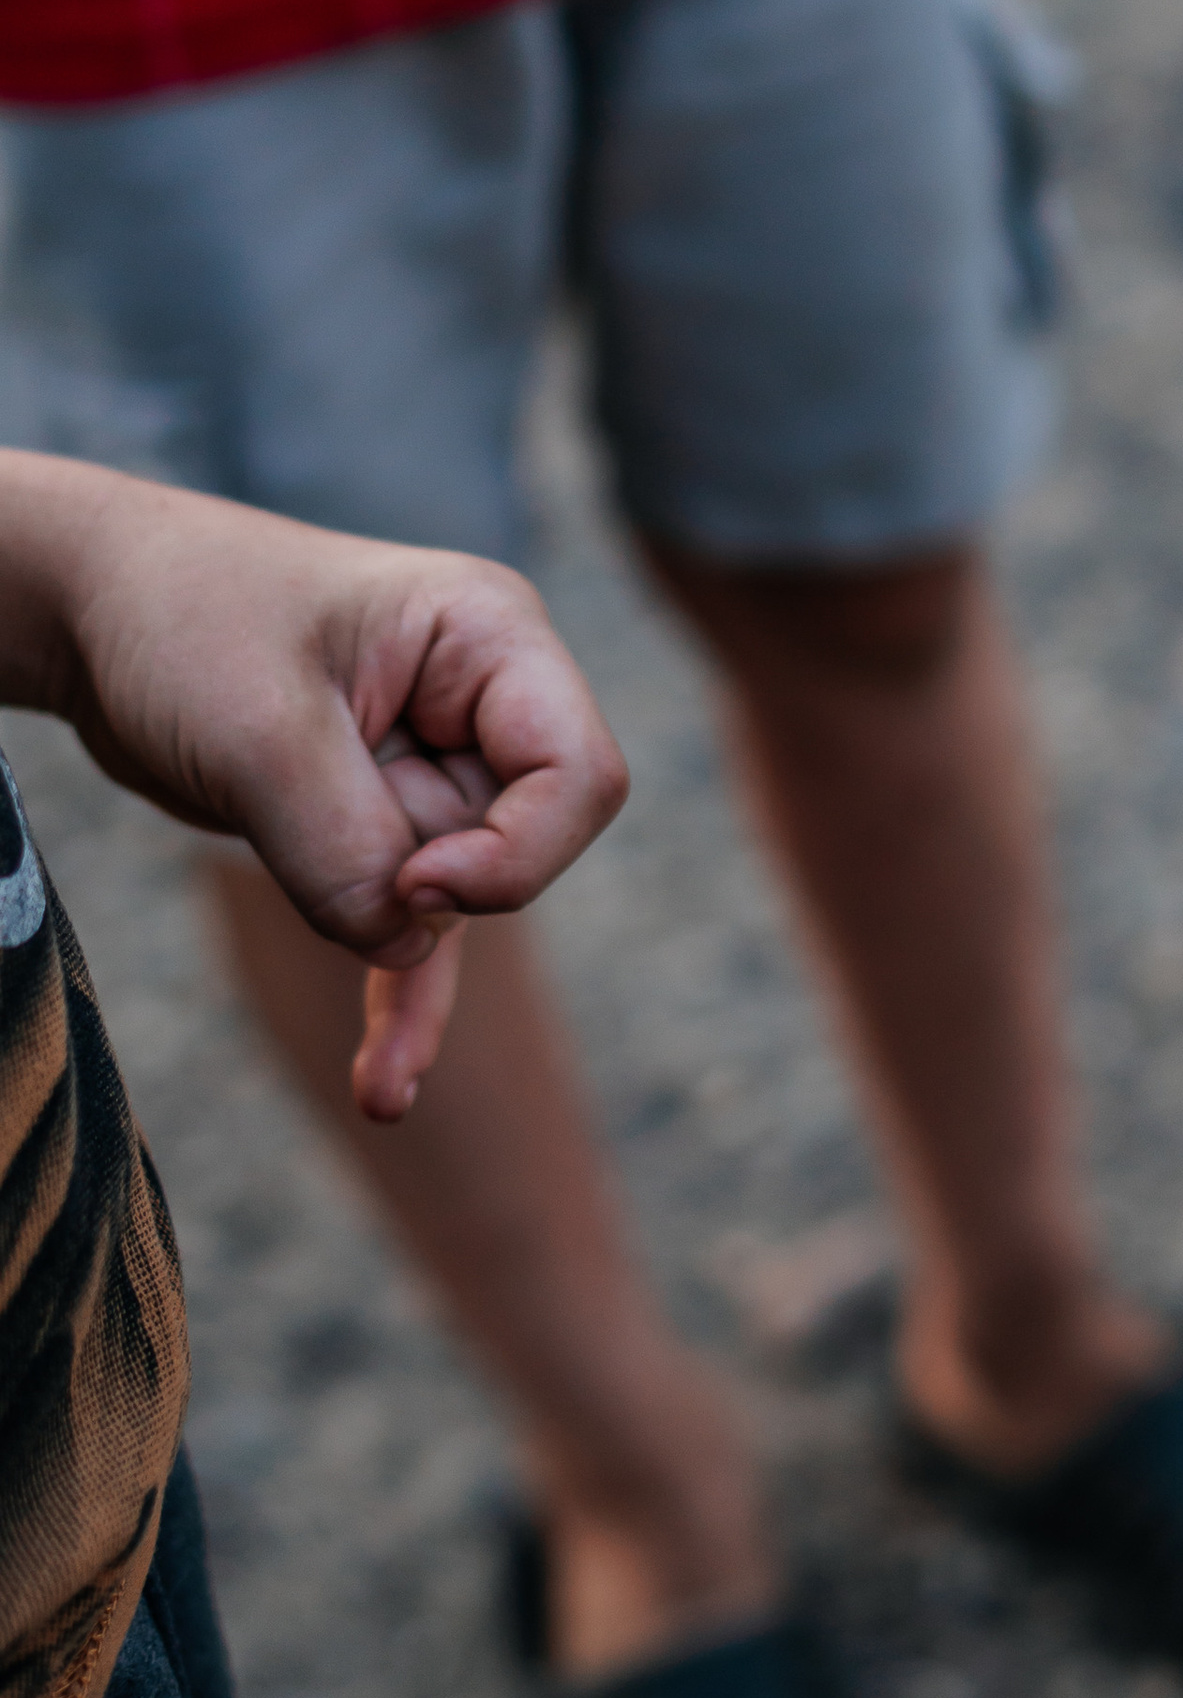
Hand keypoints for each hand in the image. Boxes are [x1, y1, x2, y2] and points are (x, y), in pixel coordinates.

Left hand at [0, 466, 626, 1122]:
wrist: (90, 608)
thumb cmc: (180, 618)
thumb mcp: (260, 730)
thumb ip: (343, 848)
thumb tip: (403, 948)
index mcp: (489, 639)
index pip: (577, 774)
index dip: (518, 852)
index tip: (416, 881)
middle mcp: (479, 702)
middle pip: (520, 843)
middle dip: (437, 896)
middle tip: (347, 890)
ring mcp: (429, 767)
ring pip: (456, 904)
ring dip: (411, 983)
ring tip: (381, 1089)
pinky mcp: (371, 825)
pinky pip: (409, 931)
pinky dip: (398, 1001)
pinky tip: (384, 1087)